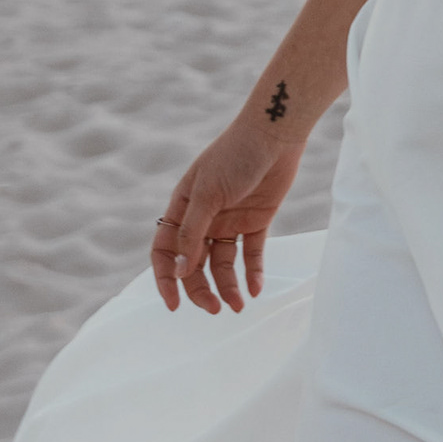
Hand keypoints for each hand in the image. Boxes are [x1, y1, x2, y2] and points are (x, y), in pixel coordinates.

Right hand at [151, 117, 304, 314]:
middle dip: (201, 288)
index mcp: (184, 207)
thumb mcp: (208, 193)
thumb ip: (193, 232)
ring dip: (228, 286)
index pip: (165, 250)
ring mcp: (231, 219)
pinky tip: (256, 290)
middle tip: (214, 310)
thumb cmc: (236, 155)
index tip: (174, 305)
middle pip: (195, 263)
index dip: (166, 277)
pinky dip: (253, 273)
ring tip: (239, 305)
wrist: (277, 132)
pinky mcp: (257, 220)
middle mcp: (204, 217)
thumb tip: (180, 270)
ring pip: (223, 263)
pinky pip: (252, 254)